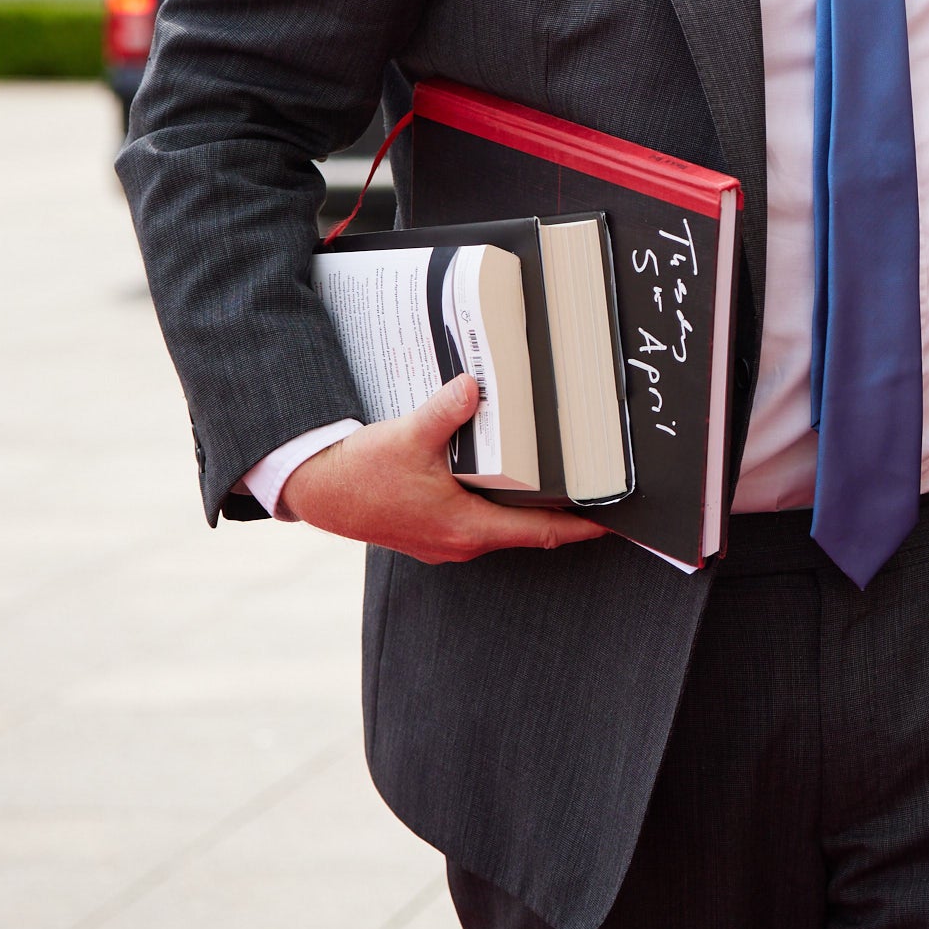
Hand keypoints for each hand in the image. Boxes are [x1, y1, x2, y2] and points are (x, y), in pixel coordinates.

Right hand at [279, 375, 608, 562]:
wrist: (315, 491)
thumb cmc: (358, 474)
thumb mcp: (407, 435)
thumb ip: (446, 411)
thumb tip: (473, 386)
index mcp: (465, 527)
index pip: (541, 533)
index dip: (581, 526)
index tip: (613, 521)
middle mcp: (460, 542)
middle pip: (527, 530)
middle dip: (561, 511)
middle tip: (592, 487)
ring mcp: (445, 540)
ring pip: (502, 525)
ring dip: (528, 506)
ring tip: (558, 479)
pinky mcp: (431, 531)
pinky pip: (479, 520)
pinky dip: (499, 502)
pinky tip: (504, 477)